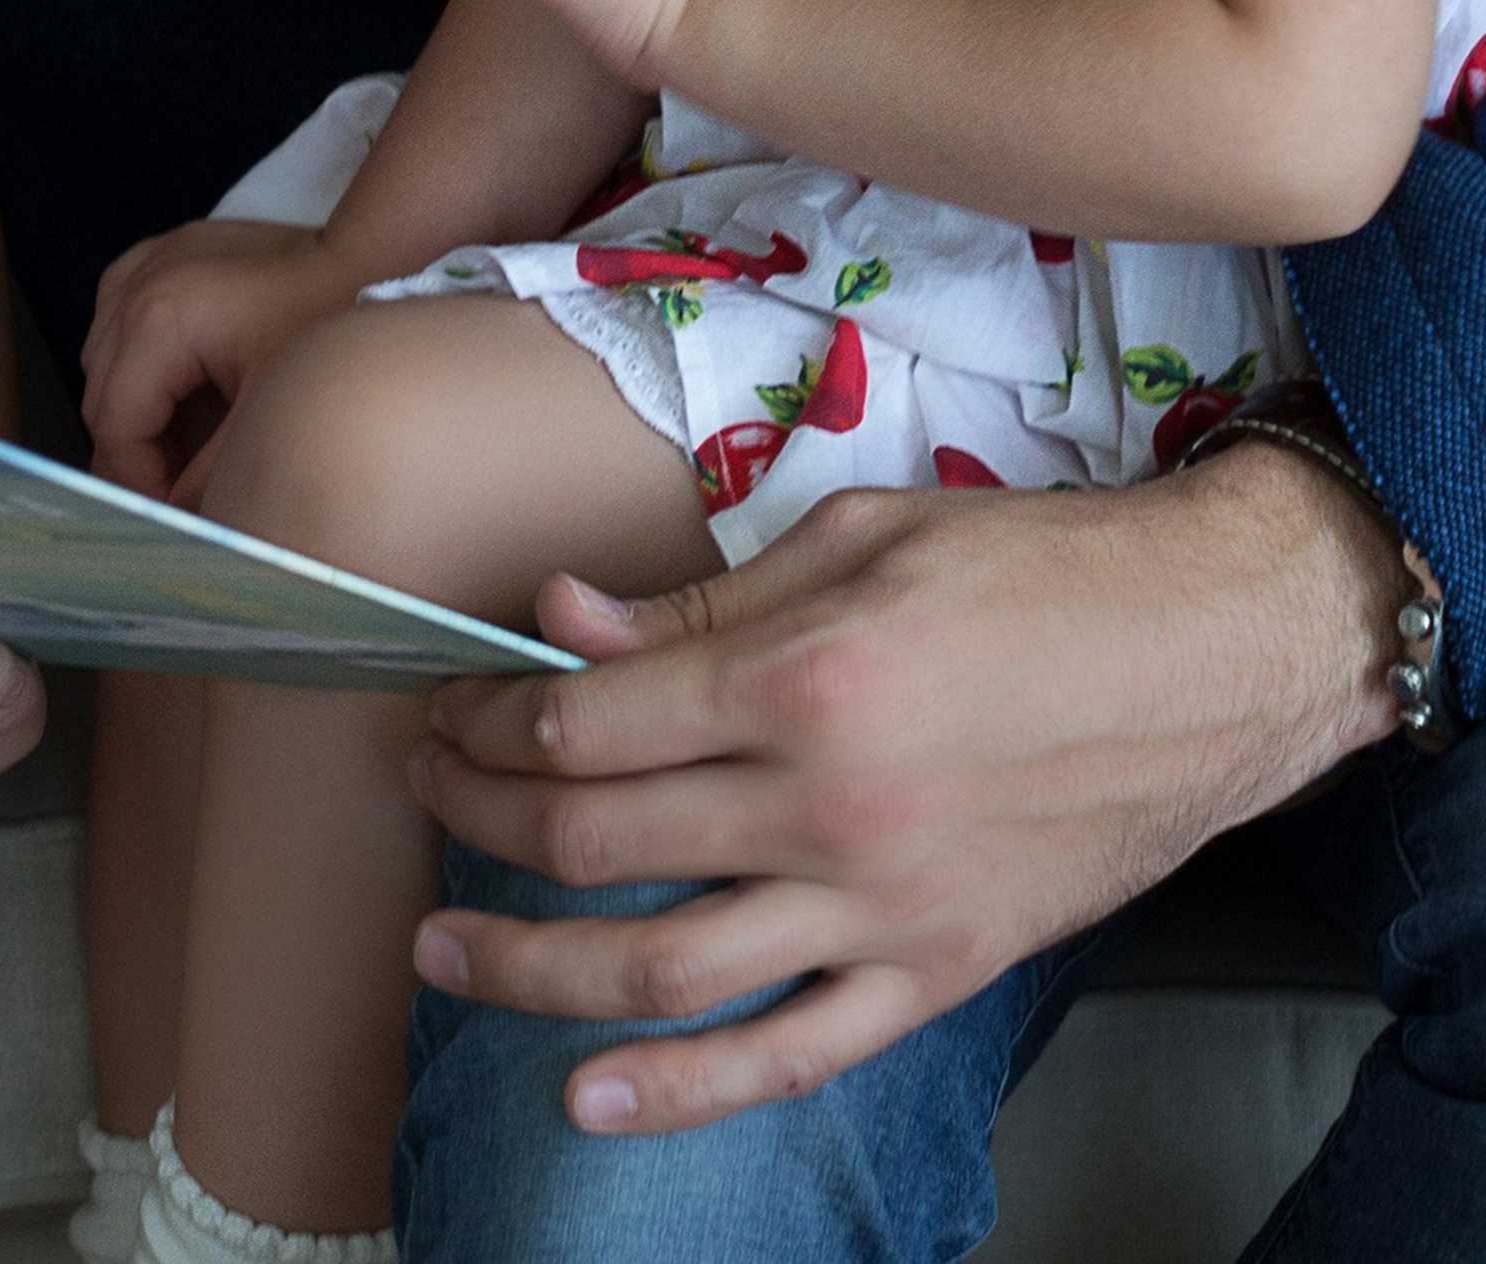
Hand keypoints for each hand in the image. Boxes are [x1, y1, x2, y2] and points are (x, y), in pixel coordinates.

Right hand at [82, 216, 361, 497]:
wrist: (358, 256)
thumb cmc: (324, 320)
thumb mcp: (269, 409)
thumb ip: (212, 475)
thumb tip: (178, 524)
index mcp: (159, 320)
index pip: (114, 425)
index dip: (136, 481)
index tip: (168, 513)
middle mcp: (137, 285)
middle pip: (100, 397)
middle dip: (133, 454)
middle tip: (173, 493)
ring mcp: (142, 264)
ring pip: (99, 363)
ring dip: (131, 410)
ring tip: (177, 448)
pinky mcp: (155, 257)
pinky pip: (116, 322)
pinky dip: (133, 363)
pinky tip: (172, 389)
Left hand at [406, 450, 1401, 1132]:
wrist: (1206, 656)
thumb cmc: (1034, 572)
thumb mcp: (858, 535)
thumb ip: (702, 604)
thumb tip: (562, 624)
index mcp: (804, 677)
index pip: (585, 724)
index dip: (489, 717)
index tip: (450, 701)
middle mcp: (830, 808)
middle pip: (595, 841)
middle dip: (476, 815)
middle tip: (425, 788)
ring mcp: (882, 908)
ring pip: (660, 968)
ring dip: (526, 967)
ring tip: (440, 950)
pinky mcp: (934, 974)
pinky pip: (789, 1058)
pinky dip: (679, 1092)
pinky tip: (585, 1097)